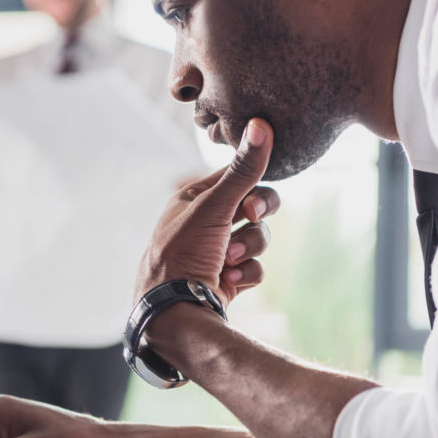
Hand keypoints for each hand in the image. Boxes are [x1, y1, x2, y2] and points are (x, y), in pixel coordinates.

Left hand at [136, 118, 278, 308]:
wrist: (175, 312)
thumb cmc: (184, 253)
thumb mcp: (213, 207)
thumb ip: (243, 170)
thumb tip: (262, 125)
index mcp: (192, 200)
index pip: (236, 177)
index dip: (253, 185)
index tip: (254, 200)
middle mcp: (204, 223)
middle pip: (254, 206)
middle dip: (255, 219)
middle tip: (250, 219)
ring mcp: (217, 251)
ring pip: (257, 237)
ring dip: (248, 249)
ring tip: (227, 260)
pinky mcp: (228, 278)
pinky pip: (255, 266)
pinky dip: (247, 273)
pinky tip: (229, 281)